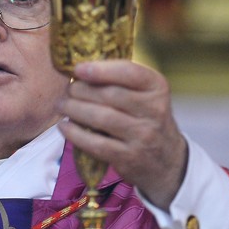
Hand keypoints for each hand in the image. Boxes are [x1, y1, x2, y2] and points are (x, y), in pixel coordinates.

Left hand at [56, 60, 187, 209]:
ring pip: (101, 118)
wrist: (166, 159)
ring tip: (62, 105)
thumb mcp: (145, 94)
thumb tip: (80, 70)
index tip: (78, 69)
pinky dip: (75, 134)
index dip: (101, 70)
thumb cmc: (145, 118)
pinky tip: (64, 127)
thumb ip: (120, 81)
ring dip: (75, 109)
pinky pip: (96, 143)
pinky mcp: (129, 157)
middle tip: (68, 90)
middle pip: (110, 95)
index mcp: (157, 87)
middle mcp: (154, 110)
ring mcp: (143, 135)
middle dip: (81, 90)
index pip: (129, 72)